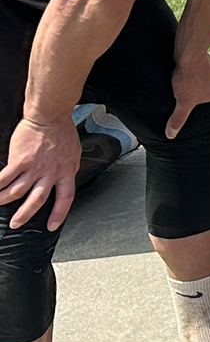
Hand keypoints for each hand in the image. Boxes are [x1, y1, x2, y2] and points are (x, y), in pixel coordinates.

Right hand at [0, 117, 80, 231]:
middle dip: (25, 214)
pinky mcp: (19, 160)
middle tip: (16, 224)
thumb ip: (65, 168)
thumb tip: (61, 177)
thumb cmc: (61, 131)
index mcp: (66, 171)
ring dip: (4, 200)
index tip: (51, 225)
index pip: (65, 198)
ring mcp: (34, 167)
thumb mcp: (72, 153)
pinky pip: (4, 178)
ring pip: (17, 191)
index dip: (59, 214)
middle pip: (37, 200)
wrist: (50, 116)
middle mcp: (50, 172)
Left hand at [165, 49, 209, 137]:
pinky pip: (204, 67)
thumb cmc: (190, 78)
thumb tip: (171, 135)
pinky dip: (197, 70)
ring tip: (190, 83)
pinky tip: (186, 73)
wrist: (189, 54)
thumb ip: (178, 118)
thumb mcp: (183, 102)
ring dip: (203, 79)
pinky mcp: (206, 59)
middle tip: (198, 94)